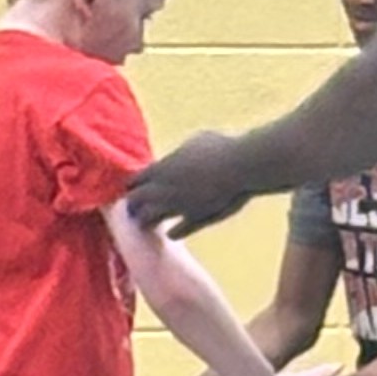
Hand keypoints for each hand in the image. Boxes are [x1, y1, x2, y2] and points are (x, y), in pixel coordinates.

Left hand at [124, 133, 253, 235]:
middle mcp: (164, 190)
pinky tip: (173, 231)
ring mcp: (178, 206)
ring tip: (152, 221)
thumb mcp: (195, 142)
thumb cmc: (221, 147)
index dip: (134, 186)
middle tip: (137, 207)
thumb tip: (176, 157)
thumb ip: (180, 154)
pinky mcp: (195, 219)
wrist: (242, 164)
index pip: (134, 181)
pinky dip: (174, 232)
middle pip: (135, 202)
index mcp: (161, 169)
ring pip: (151, 219)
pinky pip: (176, 232)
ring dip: (149, 221)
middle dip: (134, 205)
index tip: (138, 187)